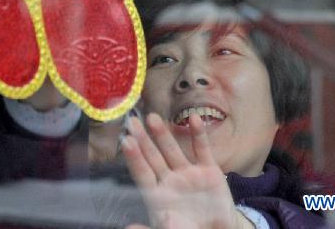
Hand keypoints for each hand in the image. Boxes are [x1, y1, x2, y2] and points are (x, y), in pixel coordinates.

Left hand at [121, 113, 249, 228]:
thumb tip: (128, 228)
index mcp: (157, 195)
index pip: (142, 173)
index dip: (134, 158)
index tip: (125, 141)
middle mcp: (170, 180)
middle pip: (153, 157)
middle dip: (143, 140)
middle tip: (131, 121)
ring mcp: (188, 173)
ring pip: (172, 150)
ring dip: (163, 134)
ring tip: (153, 117)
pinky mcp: (208, 171)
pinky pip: (202, 150)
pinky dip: (198, 134)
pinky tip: (194, 118)